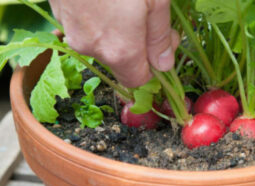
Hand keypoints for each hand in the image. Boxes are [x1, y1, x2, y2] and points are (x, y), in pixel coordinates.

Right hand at [48, 0, 178, 87]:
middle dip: (139, 46)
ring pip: (103, 42)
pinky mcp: (59, 11)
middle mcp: (91, 47)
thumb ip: (160, 36)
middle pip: (121, 61)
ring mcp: (71, 29)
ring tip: (128, 1)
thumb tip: (165, 66)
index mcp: (119, 50)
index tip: (166, 43)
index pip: (138, 80)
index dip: (155, 67)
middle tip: (152, 16)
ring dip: (120, 30)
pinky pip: (86, 26)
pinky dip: (100, 18)